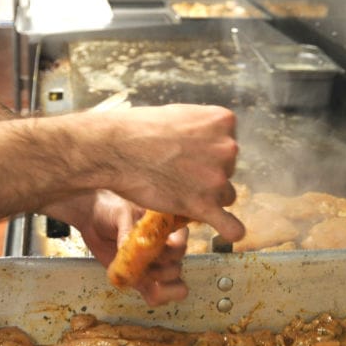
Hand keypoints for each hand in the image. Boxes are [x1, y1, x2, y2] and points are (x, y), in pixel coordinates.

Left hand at [45, 190, 191, 305]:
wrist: (93, 219)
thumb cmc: (111, 208)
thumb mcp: (121, 213)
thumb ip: (129, 230)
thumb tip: (131, 250)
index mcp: (168, 227)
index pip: (182, 243)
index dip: (170, 251)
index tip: (151, 248)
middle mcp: (167, 247)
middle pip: (177, 266)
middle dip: (160, 270)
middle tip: (139, 263)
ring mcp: (157, 266)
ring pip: (176, 285)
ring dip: (159, 285)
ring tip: (137, 275)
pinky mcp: (144, 280)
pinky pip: (160, 296)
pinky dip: (153, 296)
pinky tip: (135, 284)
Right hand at [101, 104, 245, 243]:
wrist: (114, 150)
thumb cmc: (138, 131)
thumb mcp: (179, 114)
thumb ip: (202, 128)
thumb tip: (211, 142)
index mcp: (223, 121)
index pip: (228, 145)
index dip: (207, 154)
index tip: (188, 156)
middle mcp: (227, 147)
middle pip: (228, 170)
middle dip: (207, 175)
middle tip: (177, 173)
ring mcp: (216, 178)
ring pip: (226, 195)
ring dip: (208, 198)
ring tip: (180, 192)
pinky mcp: (204, 204)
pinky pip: (231, 226)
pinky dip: (230, 230)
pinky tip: (228, 231)